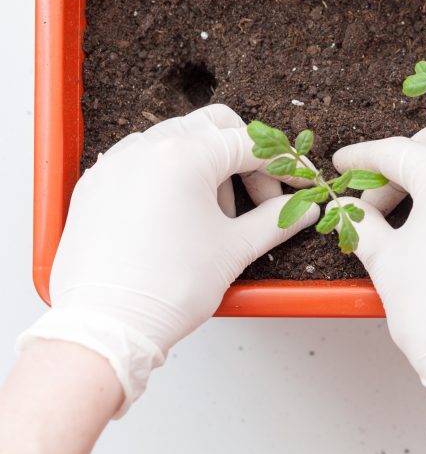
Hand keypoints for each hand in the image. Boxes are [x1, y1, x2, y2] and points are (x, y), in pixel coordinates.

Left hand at [18, 104, 317, 413]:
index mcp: (184, 157)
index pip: (248, 145)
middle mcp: (145, 149)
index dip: (283, 165)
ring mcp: (114, 165)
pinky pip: (140, 161)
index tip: (299, 184)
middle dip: (243, 157)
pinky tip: (179, 215)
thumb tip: (303, 209)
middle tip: (258, 196)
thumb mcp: (235, 249)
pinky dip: (169, 176)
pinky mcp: (94, 186)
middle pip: (212, 127)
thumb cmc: (168, 288)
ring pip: (174, 139)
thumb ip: (276, 220)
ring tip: (215, 214)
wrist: (107, 326)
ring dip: (206, 165)